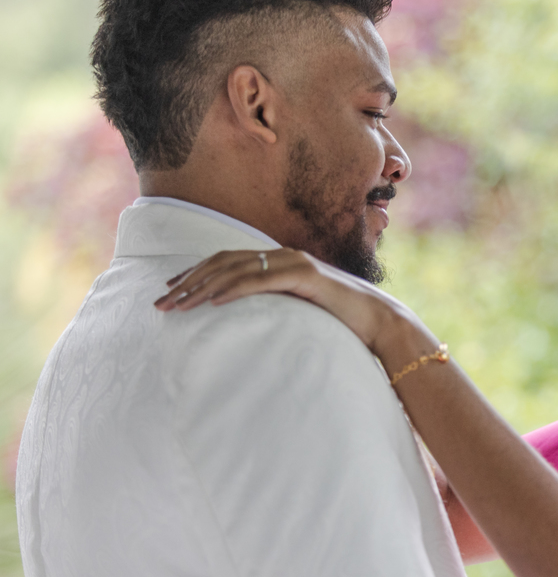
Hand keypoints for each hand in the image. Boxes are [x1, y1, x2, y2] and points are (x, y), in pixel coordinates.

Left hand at [154, 249, 405, 350]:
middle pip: (224, 262)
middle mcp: (283, 255)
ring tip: (178, 304)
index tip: (168, 290)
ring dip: (203, 287)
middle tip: (160, 302)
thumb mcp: (298, 311)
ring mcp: (295, 263)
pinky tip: (214, 301)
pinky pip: (263, 280)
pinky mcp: (306, 277)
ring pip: (237, 269)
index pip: (226, 261)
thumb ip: (274, 306)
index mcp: (279, 261)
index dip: (194, 274)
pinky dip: (236, 289)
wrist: (379, 321)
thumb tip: (246, 321)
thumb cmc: (340, 321)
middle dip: (188, 282)